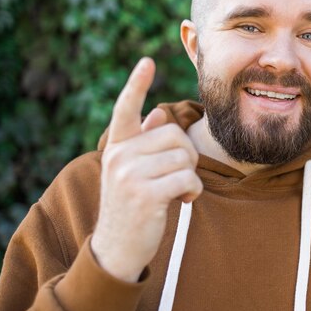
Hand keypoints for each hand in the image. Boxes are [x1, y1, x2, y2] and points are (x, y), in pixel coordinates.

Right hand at [91, 58, 202, 281]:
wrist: (117, 249)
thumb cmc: (132, 205)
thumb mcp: (132, 172)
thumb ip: (143, 142)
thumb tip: (160, 112)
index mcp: (117, 147)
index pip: (126, 108)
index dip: (137, 84)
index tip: (147, 62)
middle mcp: (119, 156)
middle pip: (176, 136)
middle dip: (186, 156)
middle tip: (175, 177)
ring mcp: (129, 175)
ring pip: (185, 157)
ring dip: (190, 176)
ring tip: (175, 191)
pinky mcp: (145, 194)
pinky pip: (189, 178)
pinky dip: (193, 191)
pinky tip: (181, 201)